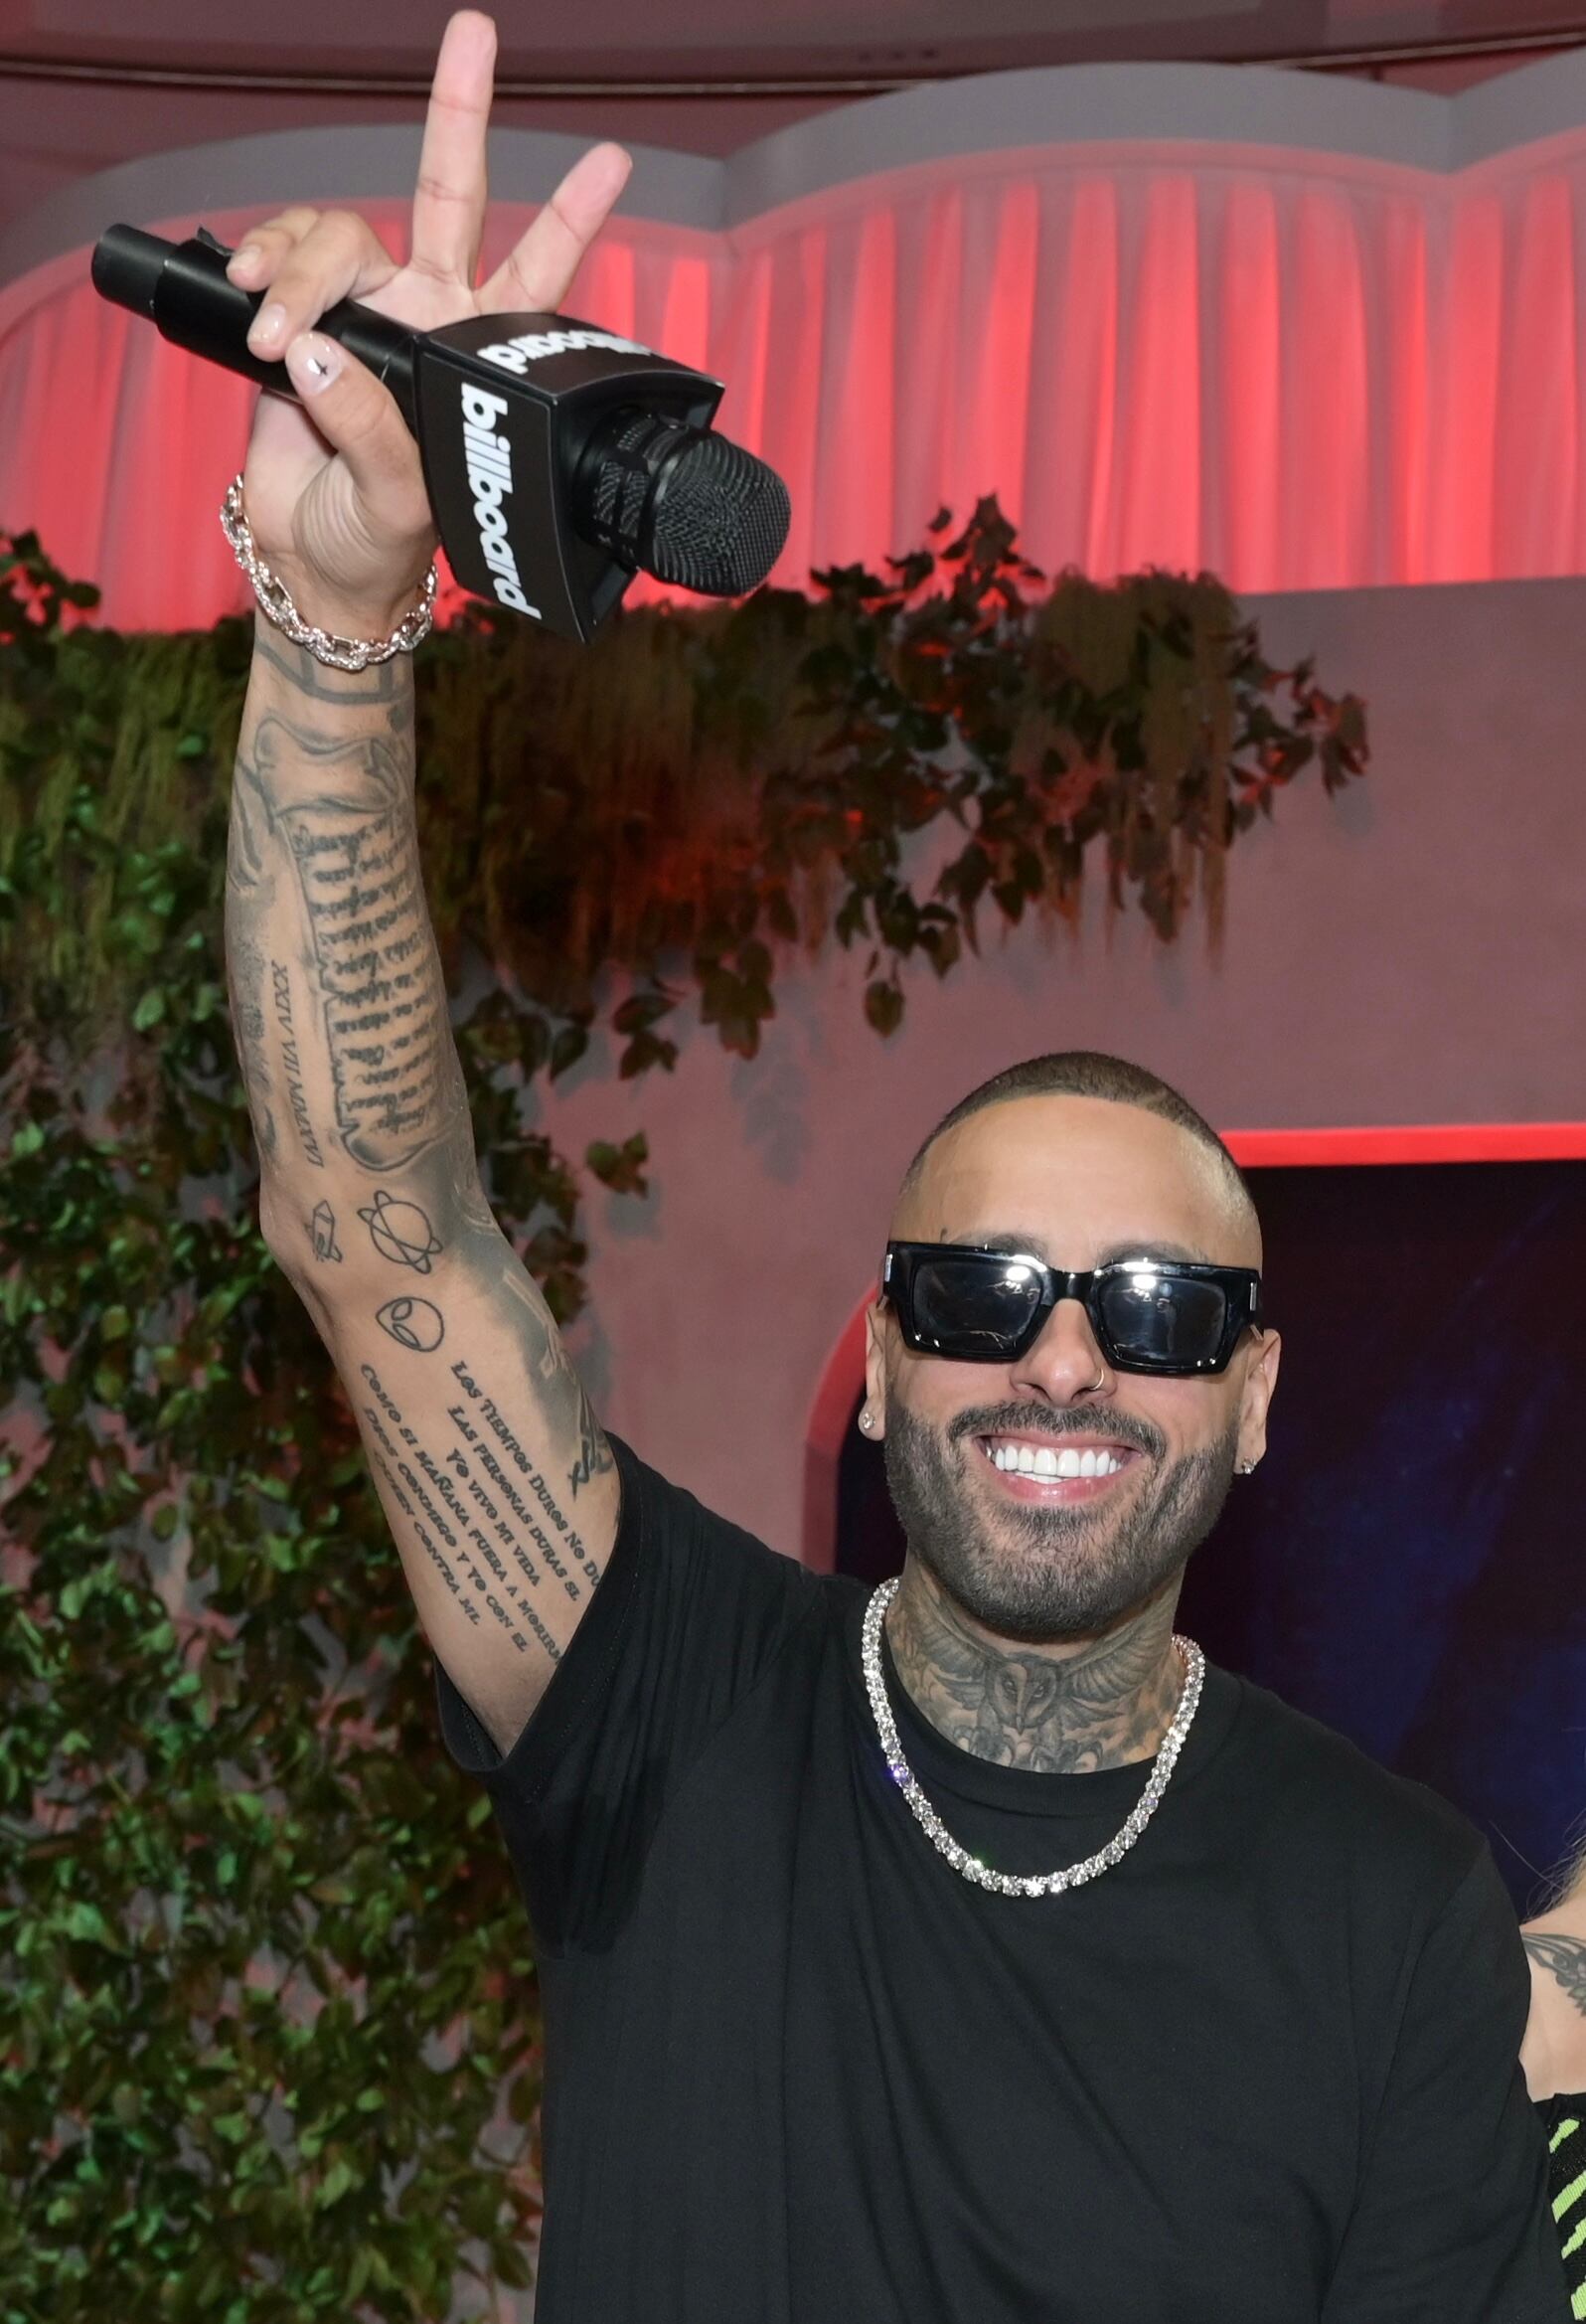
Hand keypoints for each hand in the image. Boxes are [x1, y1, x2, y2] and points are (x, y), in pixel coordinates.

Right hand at [229, 9, 629, 633]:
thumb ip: (371, 425)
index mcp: (480, 358)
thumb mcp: (402, 498)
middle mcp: (430, 314)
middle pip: (449, 193)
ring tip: (279, 328)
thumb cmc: (380, 540)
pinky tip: (255, 296)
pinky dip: (264, 265)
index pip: (535, 277)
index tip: (611, 159)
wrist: (316, 564)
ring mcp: (365, 308)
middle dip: (460, 111)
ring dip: (304, 266)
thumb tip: (318, 350)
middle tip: (476, 31)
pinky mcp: (300, 316)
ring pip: (341, 233)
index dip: (569, 217)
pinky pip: (284, 255)